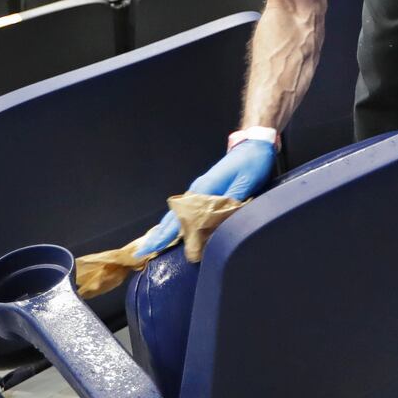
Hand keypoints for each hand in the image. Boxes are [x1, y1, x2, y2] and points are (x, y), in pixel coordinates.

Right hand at [134, 140, 275, 256]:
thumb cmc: (251, 164)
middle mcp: (197, 190)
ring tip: (153, 244)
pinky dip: (176, 221)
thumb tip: (216, 224)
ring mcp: (199, 190)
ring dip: (165, 229)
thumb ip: (231, 202)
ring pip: (177, 213)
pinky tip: (173, 230)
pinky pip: (186, 209)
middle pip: (174, 215)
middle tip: (143, 252)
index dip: (167, 234)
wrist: (254, 146)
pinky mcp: (205, 190)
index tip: (153, 248)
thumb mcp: (246, 183)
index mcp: (204, 189)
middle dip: (159, 234)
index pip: (181, 217)